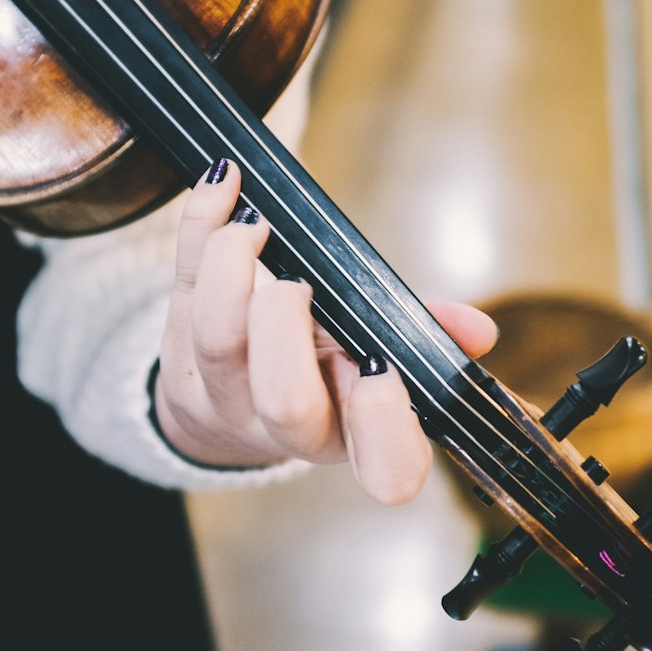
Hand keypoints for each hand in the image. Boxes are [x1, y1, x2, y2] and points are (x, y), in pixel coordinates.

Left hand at [154, 161, 498, 503]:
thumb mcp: (375, 361)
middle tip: (298, 285)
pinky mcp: (177, 354)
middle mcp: (286, 427)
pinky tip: (224, 182)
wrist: (224, 410)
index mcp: (352, 433)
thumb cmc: (317, 375)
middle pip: (285, 399)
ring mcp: (224, 397)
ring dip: (234, 266)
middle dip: (292, 327)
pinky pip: (181, 282)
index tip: (382, 371)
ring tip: (256, 227)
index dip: (385, 425)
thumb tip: (474, 329)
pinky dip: (200, 222)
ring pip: (218, 340)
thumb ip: (423, 338)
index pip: (384, 468)